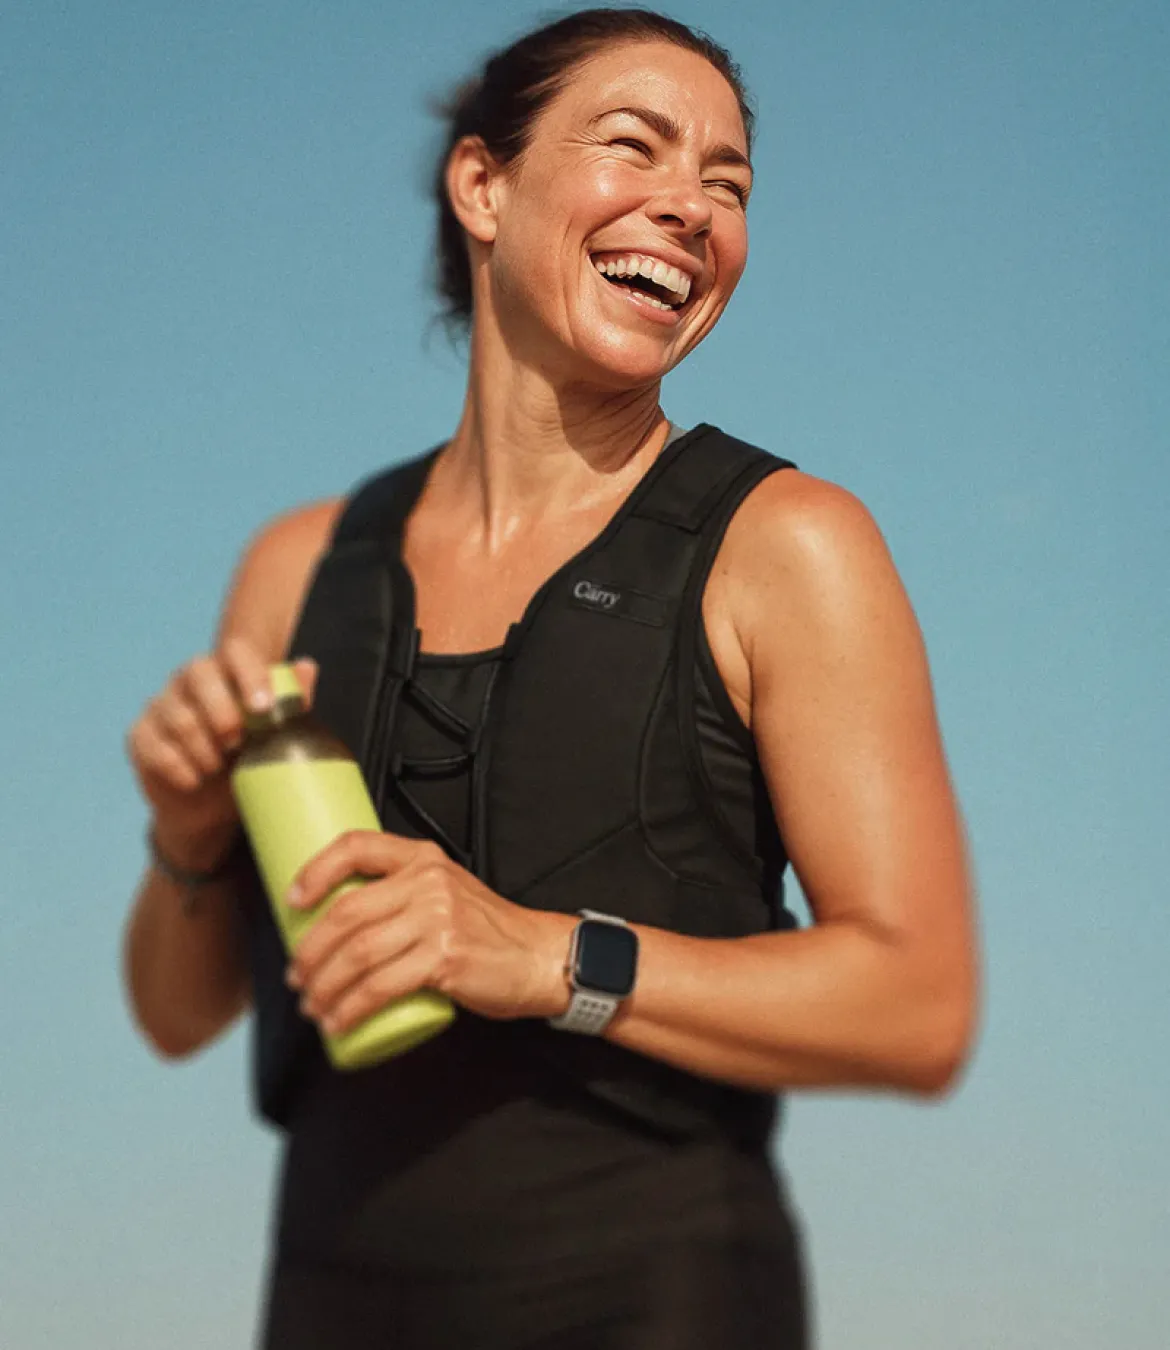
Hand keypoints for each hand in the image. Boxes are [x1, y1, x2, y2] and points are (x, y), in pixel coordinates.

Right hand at [127, 638, 317, 866]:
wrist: (210, 807)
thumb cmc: (247, 761)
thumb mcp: (275, 736)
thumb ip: (292, 702)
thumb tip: (307, 666)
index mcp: (226, 672)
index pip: (235, 652)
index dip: (249, 674)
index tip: (263, 708)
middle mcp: (189, 680)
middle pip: (199, 673)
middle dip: (222, 711)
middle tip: (237, 744)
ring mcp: (160, 705)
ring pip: (178, 715)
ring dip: (203, 748)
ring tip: (218, 768)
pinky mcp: (139, 735)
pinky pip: (154, 746)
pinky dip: (178, 768)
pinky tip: (194, 780)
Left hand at [284, 832, 574, 1032]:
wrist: (538, 956)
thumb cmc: (488, 931)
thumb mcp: (446, 893)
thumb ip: (404, 895)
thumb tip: (341, 924)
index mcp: (423, 858)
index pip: (357, 846)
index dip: (315, 871)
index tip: (292, 901)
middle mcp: (428, 882)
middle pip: (347, 911)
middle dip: (309, 950)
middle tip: (297, 975)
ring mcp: (437, 919)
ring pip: (358, 952)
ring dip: (324, 985)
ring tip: (312, 1005)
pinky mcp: (444, 958)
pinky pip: (381, 986)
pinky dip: (350, 1008)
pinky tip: (338, 1021)